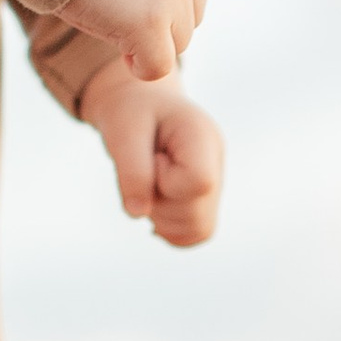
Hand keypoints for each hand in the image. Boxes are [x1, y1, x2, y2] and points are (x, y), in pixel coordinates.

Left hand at [79, 58, 224, 246]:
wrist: (139, 105)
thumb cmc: (131, 112)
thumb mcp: (122, 131)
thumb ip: (132, 170)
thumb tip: (138, 214)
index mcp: (204, 137)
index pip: (199, 181)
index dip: (165, 181)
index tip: (152, 159)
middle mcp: (217, 163)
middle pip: (197, 213)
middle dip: (159, 203)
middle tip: (145, 170)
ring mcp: (215, 185)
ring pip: (197, 230)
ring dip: (161, 217)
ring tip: (150, 183)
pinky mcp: (204, 202)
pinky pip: (193, 235)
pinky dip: (168, 228)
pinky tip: (154, 202)